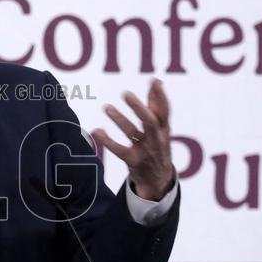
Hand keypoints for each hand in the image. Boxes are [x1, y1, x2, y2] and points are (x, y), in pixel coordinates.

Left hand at [92, 79, 174, 200]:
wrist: (159, 180)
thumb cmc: (158, 146)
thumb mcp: (162, 129)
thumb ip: (157, 106)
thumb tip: (157, 81)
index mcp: (165, 129)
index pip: (165, 111)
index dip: (160, 96)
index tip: (154, 81)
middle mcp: (157, 139)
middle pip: (150, 121)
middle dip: (138, 107)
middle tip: (125, 93)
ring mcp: (145, 151)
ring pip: (132, 133)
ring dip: (119, 120)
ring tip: (107, 107)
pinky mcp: (133, 161)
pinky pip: (119, 150)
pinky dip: (108, 140)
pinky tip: (97, 130)